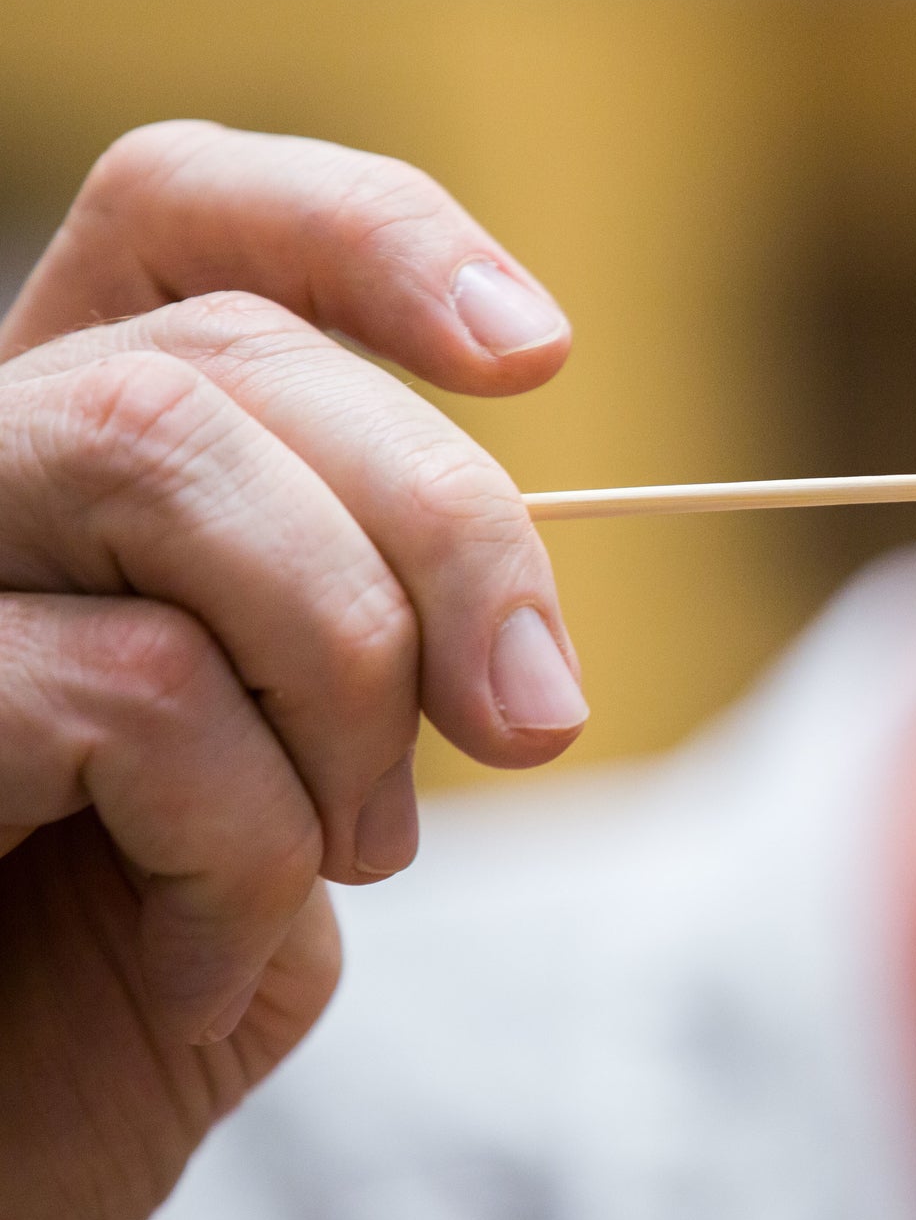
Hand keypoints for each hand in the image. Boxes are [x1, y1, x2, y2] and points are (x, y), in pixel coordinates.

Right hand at [0, 121, 585, 1219]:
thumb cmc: (110, 1001)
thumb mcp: (294, 797)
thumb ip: (369, 648)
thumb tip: (516, 606)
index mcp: (72, 478)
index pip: (180, 218)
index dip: (364, 231)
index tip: (539, 353)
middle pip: (230, 350)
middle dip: (450, 528)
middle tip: (537, 721)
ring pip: (159, 452)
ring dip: (342, 670)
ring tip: (360, 851)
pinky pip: (125, 686)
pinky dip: (243, 838)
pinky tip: (206, 959)